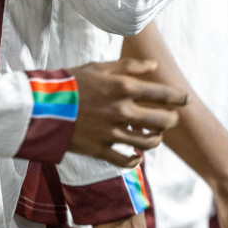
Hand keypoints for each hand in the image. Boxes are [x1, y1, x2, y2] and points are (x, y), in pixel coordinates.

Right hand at [69, 59, 188, 165]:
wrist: (42, 106)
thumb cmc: (72, 82)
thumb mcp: (100, 67)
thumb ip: (129, 67)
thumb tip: (154, 66)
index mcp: (124, 88)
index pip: (163, 94)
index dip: (179, 98)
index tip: (185, 100)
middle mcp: (122, 110)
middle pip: (162, 121)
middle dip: (171, 120)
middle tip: (171, 119)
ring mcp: (112, 132)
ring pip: (148, 142)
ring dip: (156, 139)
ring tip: (154, 136)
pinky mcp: (100, 149)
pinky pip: (126, 161)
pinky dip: (135, 160)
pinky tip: (137, 156)